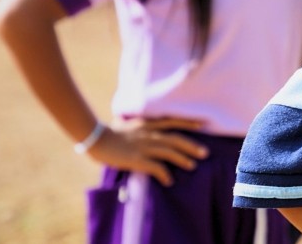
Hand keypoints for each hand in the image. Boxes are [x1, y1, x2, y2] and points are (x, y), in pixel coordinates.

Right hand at [86, 116, 208, 186]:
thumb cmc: (111, 132)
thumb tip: (151, 125)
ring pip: (169, 152)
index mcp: (148, 124)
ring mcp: (143, 146)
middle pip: (176, 139)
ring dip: (182, 160)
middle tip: (205, 153)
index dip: (188, 123)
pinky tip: (168, 181)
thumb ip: (143, 124)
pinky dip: (164, 174)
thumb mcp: (131, 123)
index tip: (202, 124)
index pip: (173, 121)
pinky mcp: (136, 159)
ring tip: (192, 166)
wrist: (96, 138)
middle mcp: (149, 133)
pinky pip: (155, 167)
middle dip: (192, 146)